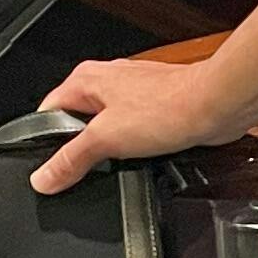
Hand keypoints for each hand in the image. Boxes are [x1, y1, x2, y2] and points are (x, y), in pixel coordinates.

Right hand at [28, 51, 232, 193]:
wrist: (215, 106)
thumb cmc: (167, 108)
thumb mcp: (105, 140)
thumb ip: (71, 160)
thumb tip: (43, 178)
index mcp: (85, 79)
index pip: (48, 113)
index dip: (46, 143)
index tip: (50, 168)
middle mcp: (106, 80)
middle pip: (76, 122)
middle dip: (82, 147)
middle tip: (90, 165)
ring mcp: (131, 93)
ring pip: (106, 127)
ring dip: (111, 147)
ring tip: (121, 158)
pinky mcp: (153, 106)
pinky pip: (132, 130)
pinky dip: (133, 146)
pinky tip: (141, 155)